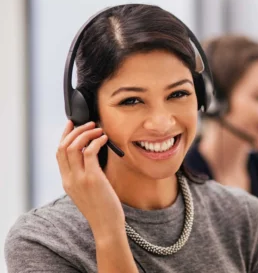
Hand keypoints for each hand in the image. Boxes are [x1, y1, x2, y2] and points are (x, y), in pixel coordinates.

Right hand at [56, 121, 124, 238]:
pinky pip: (89, 152)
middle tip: (88, 124)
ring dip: (86, 133)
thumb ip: (87, 175)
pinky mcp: (92, 179)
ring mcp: (79, 179)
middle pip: (63, 147)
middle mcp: (69, 179)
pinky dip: (96, 141)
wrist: (106, 226)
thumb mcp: (89, 191)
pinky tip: (104, 139)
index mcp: (67, 181)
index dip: (64, 136)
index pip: (59, 153)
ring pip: (73, 147)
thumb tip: (95, 156)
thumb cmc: (103, 209)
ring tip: (98, 129)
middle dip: (75, 131)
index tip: (72, 125)